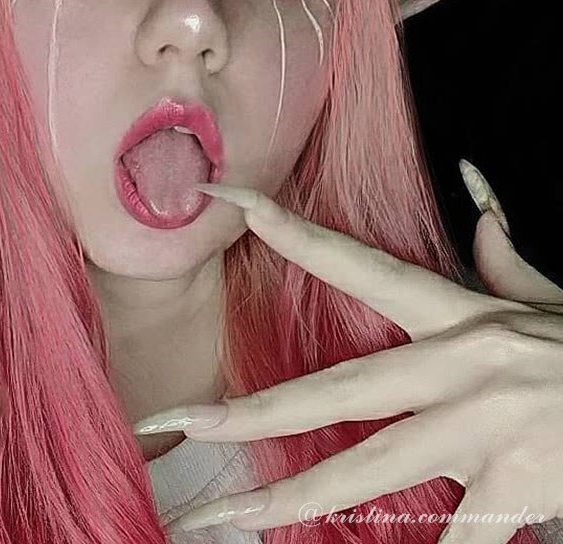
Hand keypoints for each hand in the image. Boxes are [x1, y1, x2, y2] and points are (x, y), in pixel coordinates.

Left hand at [133, 161, 562, 542]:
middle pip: (334, 389)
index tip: (225, 200)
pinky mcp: (520, 487)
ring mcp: (483, 428)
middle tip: (175, 422)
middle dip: (251, 410)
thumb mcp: (540, 293)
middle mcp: (457, 366)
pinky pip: (459, 539)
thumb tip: (478, 193)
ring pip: (371, 470)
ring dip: (294, 497)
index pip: (351, 260)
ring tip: (223, 521)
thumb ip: (500, 251)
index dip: (286, 228)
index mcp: (453, 313)